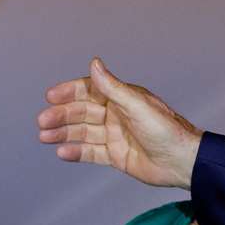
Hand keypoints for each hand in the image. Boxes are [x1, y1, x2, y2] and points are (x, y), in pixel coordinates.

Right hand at [37, 57, 202, 189]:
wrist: (181, 161)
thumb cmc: (166, 130)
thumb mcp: (136, 105)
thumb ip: (112, 87)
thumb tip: (94, 63)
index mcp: (122, 98)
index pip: (89, 91)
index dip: (69, 92)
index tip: (51, 96)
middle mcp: (116, 115)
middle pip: (82, 112)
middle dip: (62, 116)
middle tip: (43, 122)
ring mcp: (114, 135)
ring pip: (82, 133)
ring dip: (63, 134)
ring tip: (45, 137)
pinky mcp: (115, 155)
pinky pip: (91, 152)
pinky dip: (76, 152)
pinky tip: (62, 152)